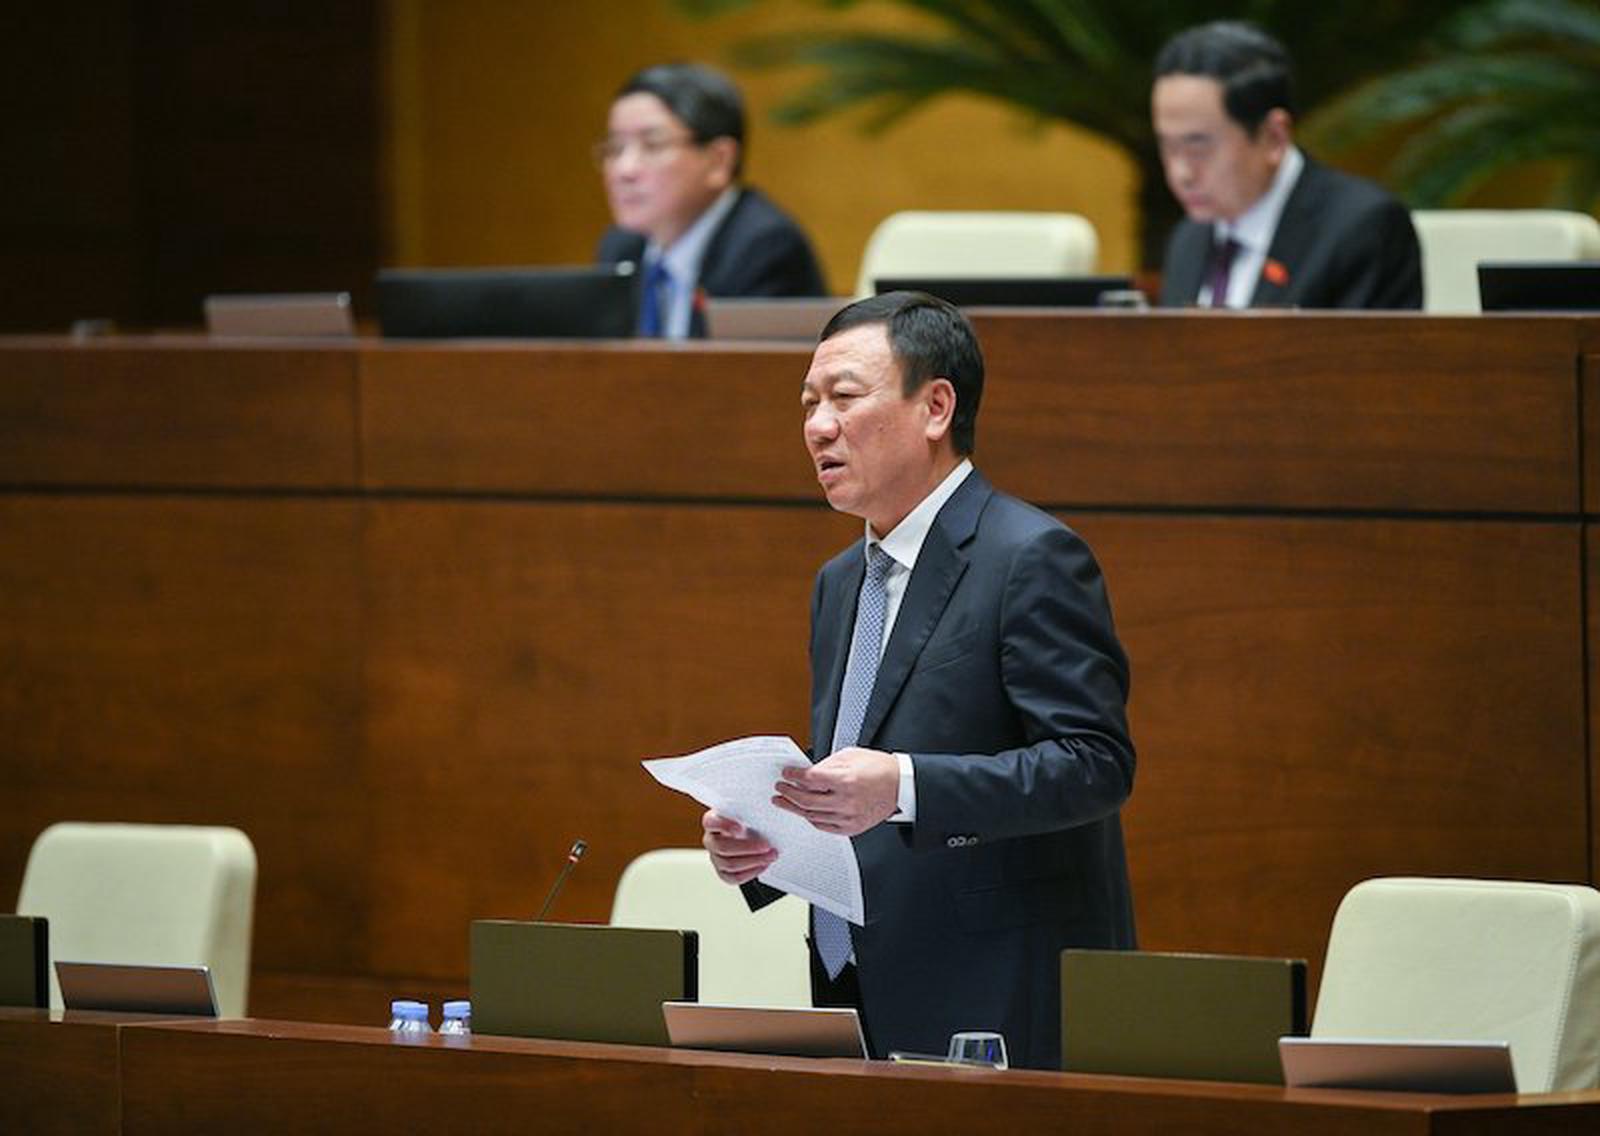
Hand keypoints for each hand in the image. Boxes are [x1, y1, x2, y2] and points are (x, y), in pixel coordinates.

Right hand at [702, 809, 775, 884]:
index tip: (740, 828)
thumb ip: (751, 811)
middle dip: (747, 848)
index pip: (711, 822)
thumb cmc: (748, 821)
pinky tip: (763, 865)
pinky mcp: (723, 872)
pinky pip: (735, 877)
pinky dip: (751, 872)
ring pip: (730, 864)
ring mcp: (715, 858)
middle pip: (722, 847)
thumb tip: (768, 808)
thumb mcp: (748, 812)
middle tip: (766, 845)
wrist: (751, 837)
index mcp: (712, 821)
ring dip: (754, 861)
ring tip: (771, 855)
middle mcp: (710, 840)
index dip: (724, 826)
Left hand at [772, 747, 899, 835]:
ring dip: (795, 808)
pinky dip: (812, 819)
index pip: (809, 780)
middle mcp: (846, 800)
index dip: (793, 776)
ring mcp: (849, 816)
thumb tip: (807, 772)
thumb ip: (826, 765)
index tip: (786, 774)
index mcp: (846, 780)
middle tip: (779, 789)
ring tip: (784, 802)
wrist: (900, 786)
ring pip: (813, 815)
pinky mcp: (852, 827)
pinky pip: (824, 826)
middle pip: (806, 800)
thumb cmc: (878, 768)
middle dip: (788, 793)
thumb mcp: (851, 756)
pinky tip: (804, 812)